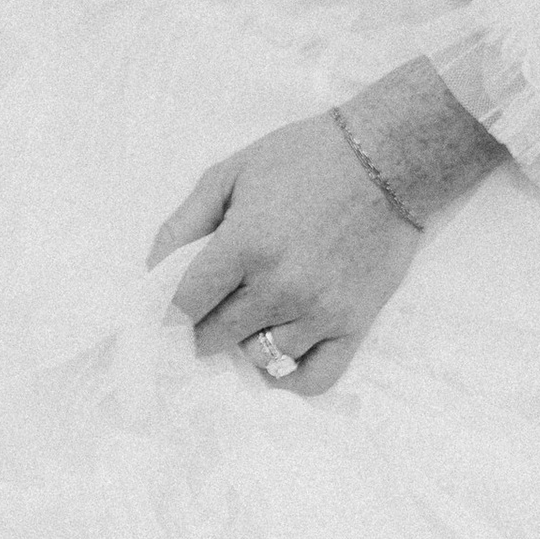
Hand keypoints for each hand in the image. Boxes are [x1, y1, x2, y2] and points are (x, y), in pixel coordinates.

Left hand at [150, 110, 417, 392]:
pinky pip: (313, 380)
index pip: (185, 304)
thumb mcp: (232, 172)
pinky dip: (289, 377)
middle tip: (207, 309)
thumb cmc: (303, 158)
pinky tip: (277, 351)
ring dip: (244, 343)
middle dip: (201, 326)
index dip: (168, 309)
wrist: (386, 160)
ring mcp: (318, 313)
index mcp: (244, 245)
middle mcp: (278, 288)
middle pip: (215, 337)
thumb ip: (185, 221)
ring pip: (259, 358)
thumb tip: (152, 270)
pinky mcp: (354, 327)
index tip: (169, 307)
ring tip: (247, 318)